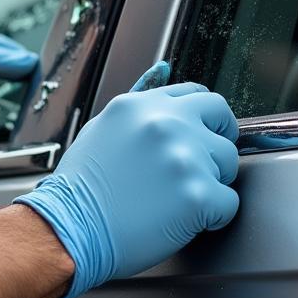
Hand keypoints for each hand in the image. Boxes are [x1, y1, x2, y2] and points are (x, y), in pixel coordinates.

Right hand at [15, 65, 239, 297]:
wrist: (69, 229)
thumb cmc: (81, 187)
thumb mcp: (102, 128)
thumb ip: (139, 101)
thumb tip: (163, 68)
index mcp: (142, 106)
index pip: (197, 96)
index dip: (202, 119)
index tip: (200, 135)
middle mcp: (166, 123)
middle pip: (222, 119)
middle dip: (216, 142)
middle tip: (200, 167)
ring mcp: (184, 157)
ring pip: (228, 163)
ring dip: (211, 181)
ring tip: (176, 198)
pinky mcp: (198, 195)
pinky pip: (228, 203)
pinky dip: (212, 216)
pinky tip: (180, 219)